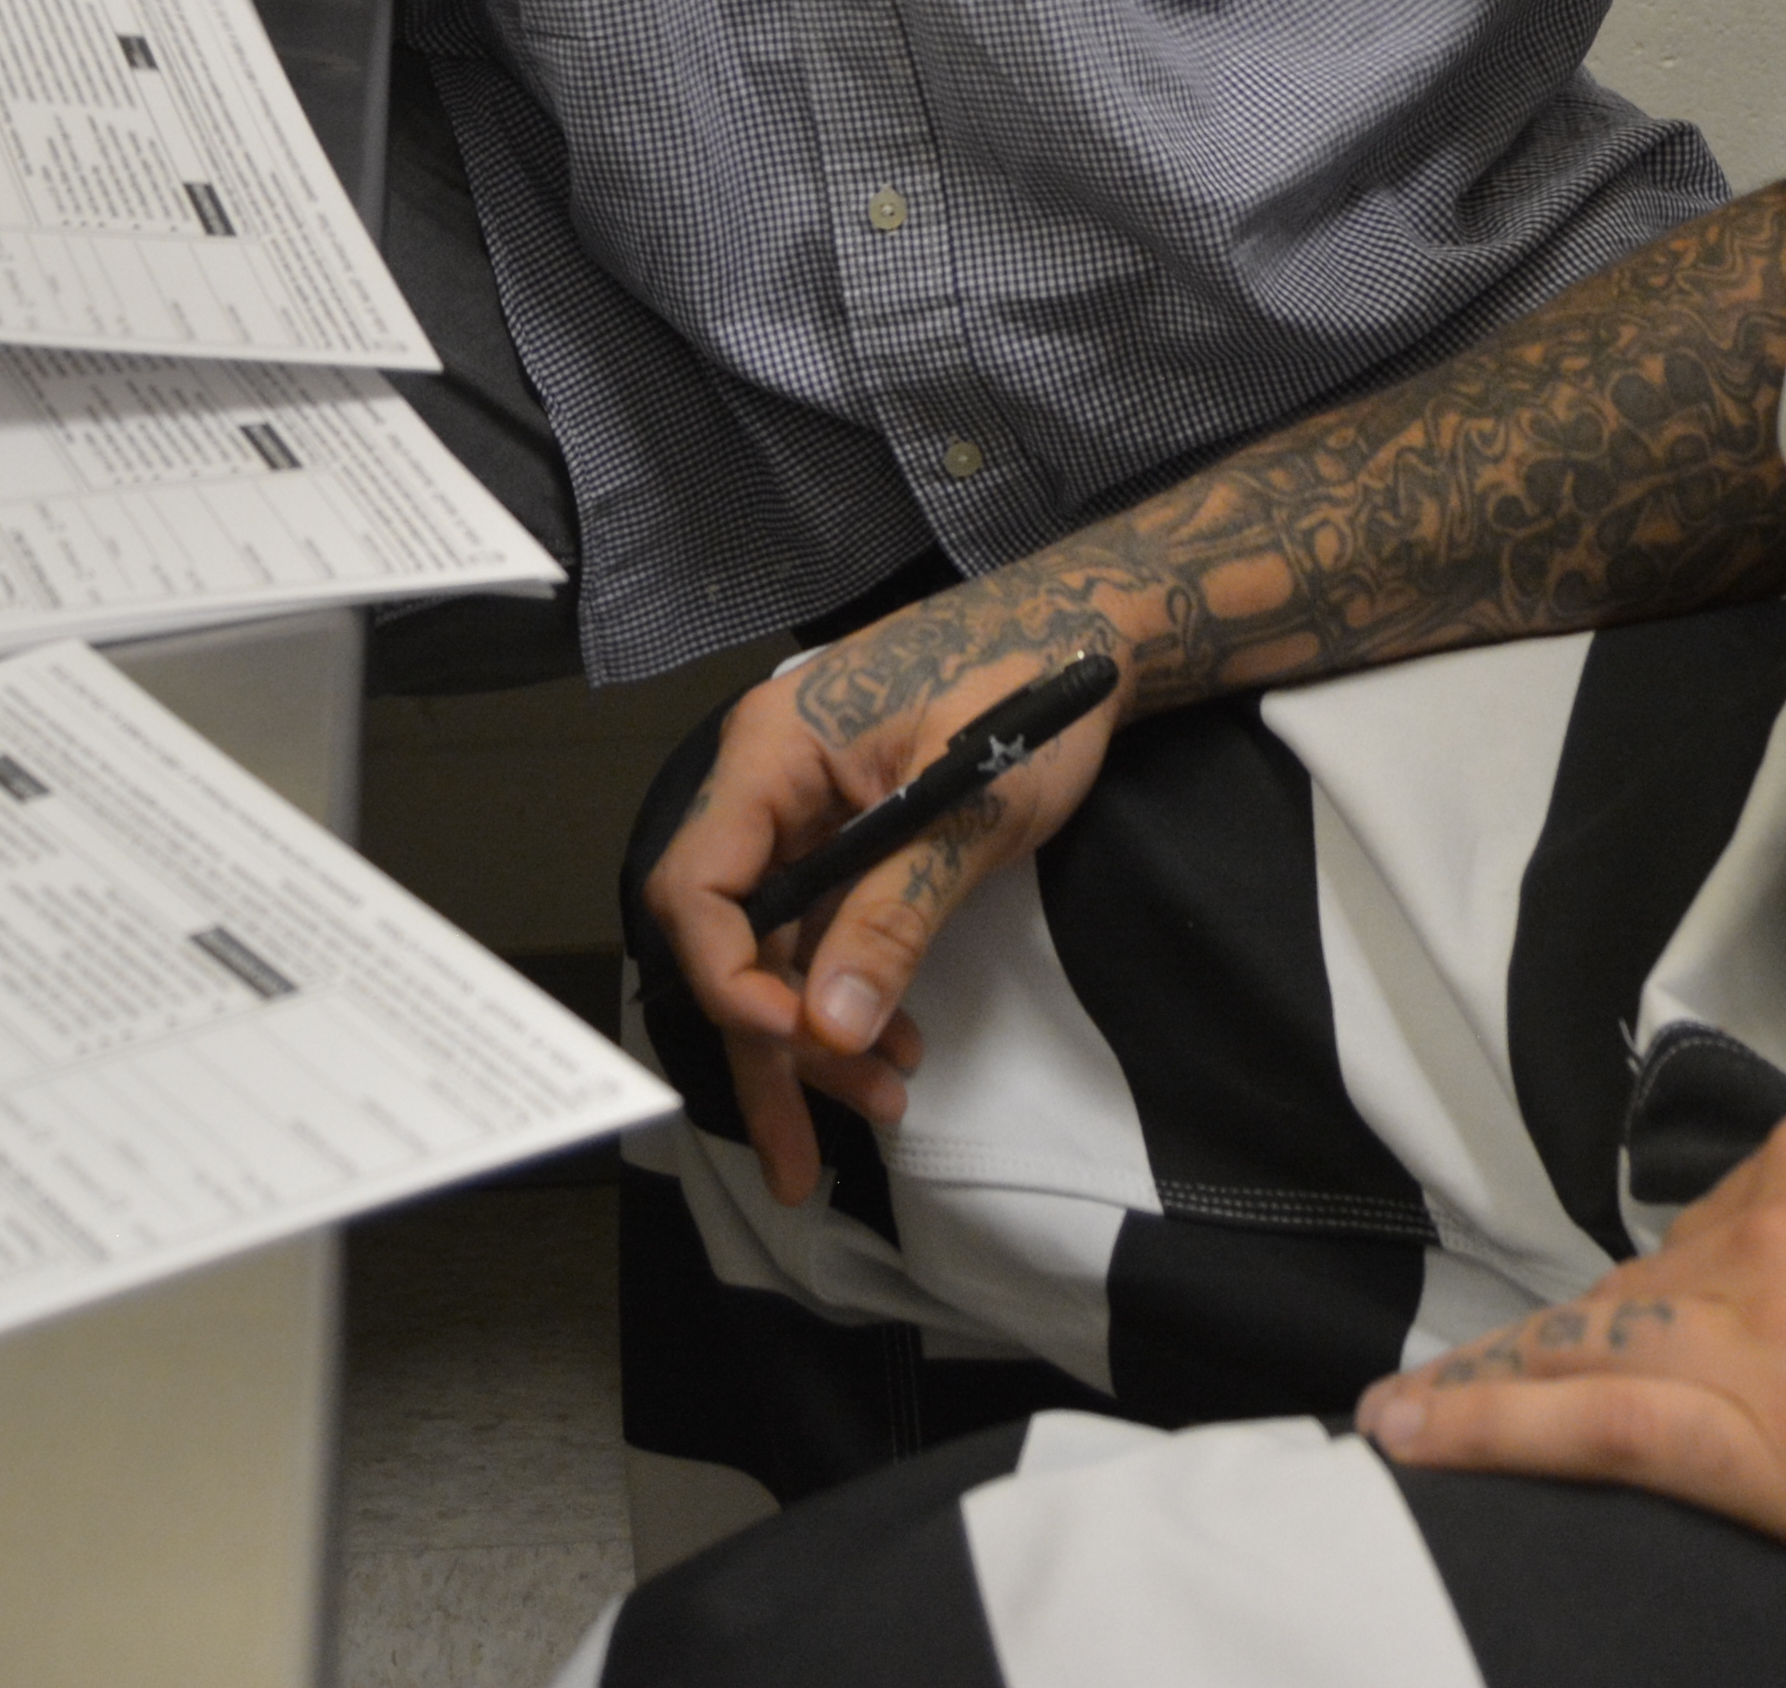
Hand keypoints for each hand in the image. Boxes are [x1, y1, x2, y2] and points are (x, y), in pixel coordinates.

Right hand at [639, 576, 1135, 1204]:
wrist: (1087, 636)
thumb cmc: (1028, 686)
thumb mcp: (969, 806)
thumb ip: (893, 913)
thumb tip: (830, 1025)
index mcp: (770, 754)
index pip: (698, 885)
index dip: (729, 978)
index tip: (798, 1036)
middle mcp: (769, 791)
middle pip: (729, 938)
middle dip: (767, 1047)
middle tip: (804, 1150)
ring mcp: (806, 821)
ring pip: (777, 953)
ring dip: (815, 1040)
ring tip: (878, 1109)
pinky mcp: (849, 847)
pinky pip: (824, 937)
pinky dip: (851, 1000)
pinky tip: (893, 1052)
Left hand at [1362, 1105, 1785, 1613]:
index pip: (1719, 1236)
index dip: (1657, 1296)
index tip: (1613, 1326)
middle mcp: (1779, 1220)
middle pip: (1647, 1296)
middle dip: (1577, 1351)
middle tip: (1497, 1398)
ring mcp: (1761, 1323)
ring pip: (1598, 1350)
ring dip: (1511, 1390)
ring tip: (1425, 1423)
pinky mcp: (1758, 1432)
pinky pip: (1588, 1418)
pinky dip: (1486, 1421)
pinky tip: (1408, 1434)